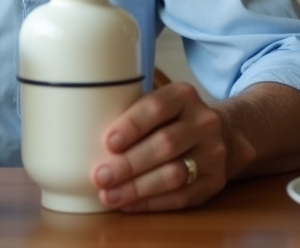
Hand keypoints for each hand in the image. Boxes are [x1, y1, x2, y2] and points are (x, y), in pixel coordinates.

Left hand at [89, 82, 226, 211]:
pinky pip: (182, 197)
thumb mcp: (157, 103)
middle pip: (165, 144)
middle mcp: (204, 122)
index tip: (108, 142)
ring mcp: (213, 153)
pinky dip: (152, 203)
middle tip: (100, 176)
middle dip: (128, 163)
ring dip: (137, 188)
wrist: (220, 135)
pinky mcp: (214, 182)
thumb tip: (80, 129)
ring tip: (109, 195)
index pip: (157, 107)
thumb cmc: (171, 119)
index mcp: (183, 96)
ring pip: (174, 174)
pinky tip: (129, 204)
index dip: (132, 125)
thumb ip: (128, 110)